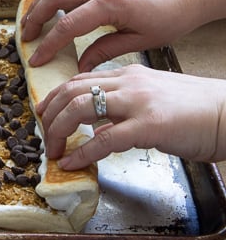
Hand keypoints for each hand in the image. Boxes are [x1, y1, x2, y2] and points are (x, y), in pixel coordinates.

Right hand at [20, 0, 211, 71]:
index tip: (37, 58)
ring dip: (40, 2)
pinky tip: (52, 5)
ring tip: (32, 21)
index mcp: (113, 3)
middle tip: (25, 37)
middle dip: (34, 18)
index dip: (48, 45)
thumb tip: (81, 66)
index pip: (67, 26)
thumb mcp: (140, 41)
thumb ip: (104, 51)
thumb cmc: (174, 15)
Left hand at [37, 64, 225, 169]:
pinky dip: (82, 153)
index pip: (80, 80)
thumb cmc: (197, 110)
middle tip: (43, 134)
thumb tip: (100, 127)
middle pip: (72, 91)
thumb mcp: (153, 100)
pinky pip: (104, 139)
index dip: (55, 97)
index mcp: (128, 76)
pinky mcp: (149, 125)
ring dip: (59, 131)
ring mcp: (138, 102)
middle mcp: (128, 83)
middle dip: (50, 114)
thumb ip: (124, 109)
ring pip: (80, 108)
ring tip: (53, 149)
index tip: (44, 113)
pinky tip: (71, 163)